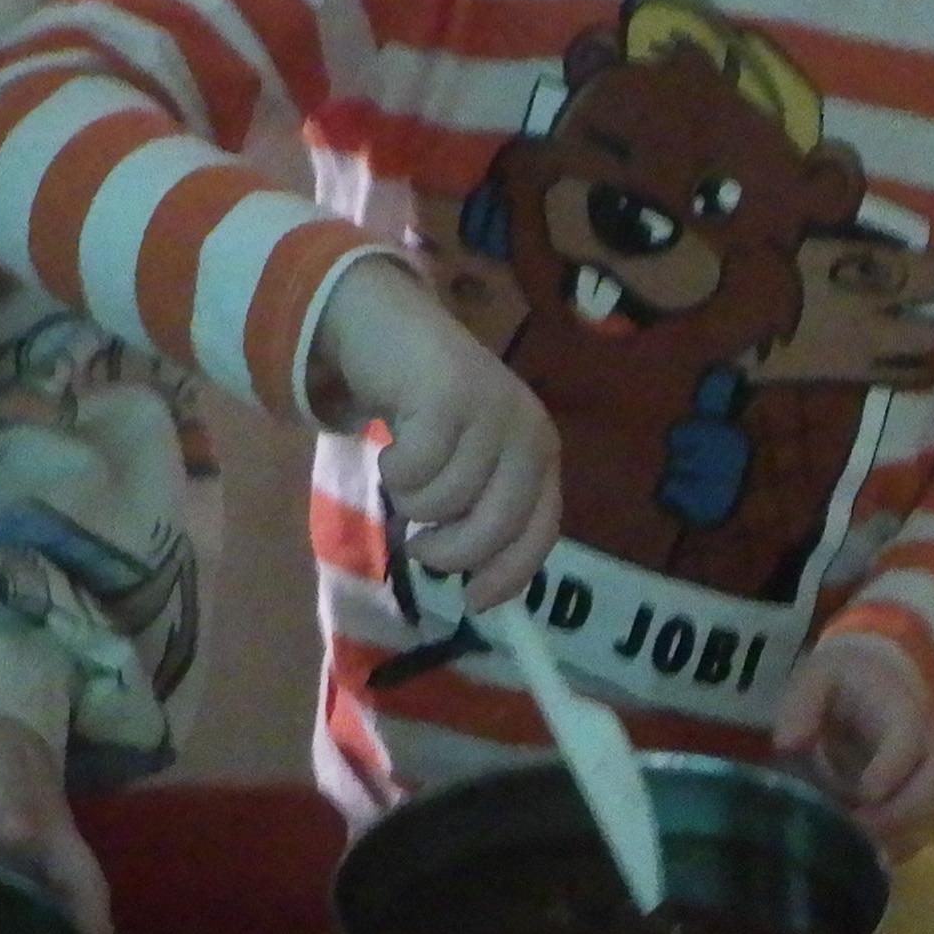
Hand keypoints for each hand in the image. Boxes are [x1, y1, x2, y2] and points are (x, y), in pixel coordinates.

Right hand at [312, 262, 563, 604]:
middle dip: (449, 552)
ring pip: (445, 501)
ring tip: (405, 472)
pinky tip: (394, 443)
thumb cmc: (431, 413)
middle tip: (418, 547)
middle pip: (495, 526)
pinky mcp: (449, 396)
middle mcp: (528, 431)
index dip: (509, 573)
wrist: (393, 332)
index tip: (473, 601)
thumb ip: (483, 512)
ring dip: (411, 501)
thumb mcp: (470, 464)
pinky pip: (413, 471)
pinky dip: (393, 469)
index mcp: (540, 453)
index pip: (540, 530)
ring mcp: (492, 411)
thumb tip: (480, 593)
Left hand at [775, 639, 933, 852]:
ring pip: (925, 823)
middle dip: (893, 819)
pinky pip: (913, 839)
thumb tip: (787, 745)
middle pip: (929, 793)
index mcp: (906, 715)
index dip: (888, 772)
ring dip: (889, 842)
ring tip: (847, 852)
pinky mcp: (918, 810)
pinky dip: (887, 852)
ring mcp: (927, 785)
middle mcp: (928, 753)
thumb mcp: (820, 675)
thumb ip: (804, 702)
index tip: (859, 795)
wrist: (880, 686)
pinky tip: (853, 857)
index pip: (907, 745)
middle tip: (850, 833)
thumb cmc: (847, 683)